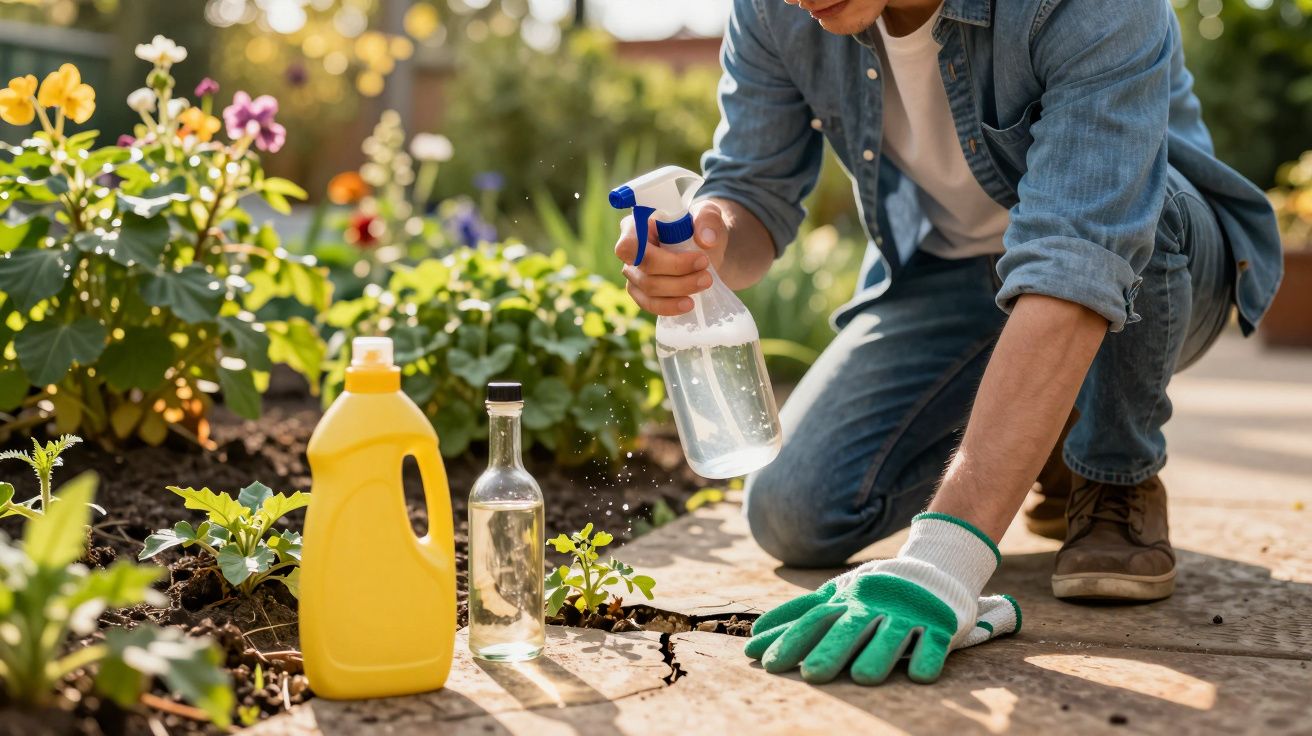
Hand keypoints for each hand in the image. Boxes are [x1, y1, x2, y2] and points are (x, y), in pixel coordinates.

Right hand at [613, 200, 727, 315]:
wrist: (707, 252)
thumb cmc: (700, 228)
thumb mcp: (709, 214)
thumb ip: (707, 220)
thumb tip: (705, 240)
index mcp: (639, 224)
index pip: (629, 242)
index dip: (646, 252)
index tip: (677, 253)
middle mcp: (631, 250)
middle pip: (644, 266)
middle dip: (677, 269)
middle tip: (705, 268)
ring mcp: (634, 273)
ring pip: (649, 287)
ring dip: (679, 288)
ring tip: (705, 282)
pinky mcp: (641, 292)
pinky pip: (650, 304)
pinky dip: (670, 306)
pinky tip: (689, 304)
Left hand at [743, 513, 1017, 683]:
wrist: (931, 571)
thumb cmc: (870, 595)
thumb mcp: (834, 598)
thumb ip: (796, 617)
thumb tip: (752, 638)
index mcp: (846, 600)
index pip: (814, 619)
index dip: (790, 639)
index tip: (766, 663)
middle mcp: (873, 606)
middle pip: (850, 627)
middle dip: (831, 649)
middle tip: (812, 675)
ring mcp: (907, 614)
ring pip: (892, 634)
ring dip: (879, 654)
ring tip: (863, 677)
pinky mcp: (939, 624)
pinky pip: (934, 641)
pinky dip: (928, 656)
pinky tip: (918, 675)